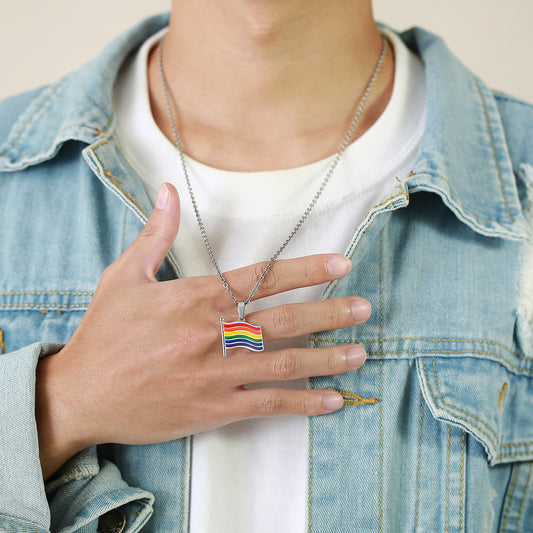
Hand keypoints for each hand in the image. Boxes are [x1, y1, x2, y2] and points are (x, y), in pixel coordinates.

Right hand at [35, 183, 370, 477]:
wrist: (81, 394)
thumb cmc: (104, 334)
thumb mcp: (125, 276)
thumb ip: (155, 234)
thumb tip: (166, 190)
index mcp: (196, 298)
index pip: (263, 277)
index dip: (306, 269)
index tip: (340, 264)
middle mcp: (213, 334)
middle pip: (284, 319)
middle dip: (329, 313)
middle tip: (362, 308)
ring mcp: (216, 375)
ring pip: (285, 363)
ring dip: (327, 357)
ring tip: (359, 352)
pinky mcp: (214, 410)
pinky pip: (268, 405)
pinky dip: (303, 403)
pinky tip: (331, 399)